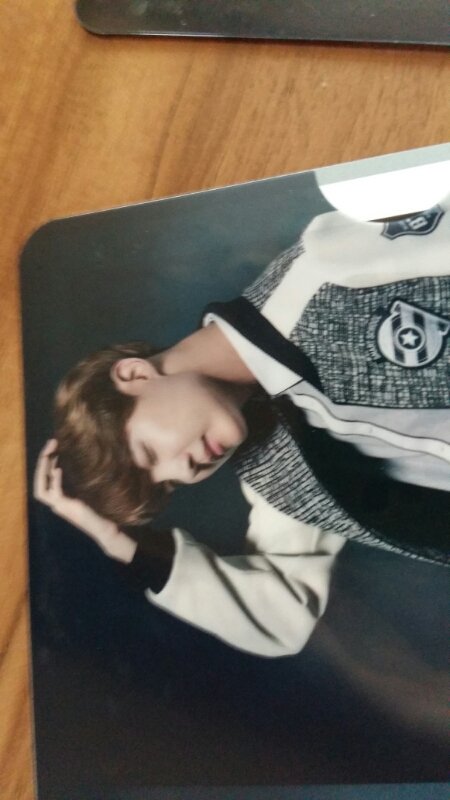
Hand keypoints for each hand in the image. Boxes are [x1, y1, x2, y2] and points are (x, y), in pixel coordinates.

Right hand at [34, 440, 136, 562]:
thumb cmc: (100, 510)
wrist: (106, 528)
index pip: (44, 479)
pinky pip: (54, 494)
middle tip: (51, 443)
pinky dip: (55, 481)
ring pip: (40, 490)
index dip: (46, 463)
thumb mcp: (87, 491)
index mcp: (60, 498)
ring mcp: (60, 507)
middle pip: (39, 482)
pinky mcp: (67, 508)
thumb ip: (79, 480)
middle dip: (42, 461)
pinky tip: (59, 469)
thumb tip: (81, 461)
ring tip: (50, 452)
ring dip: (43, 469)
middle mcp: (56, 503)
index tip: (54, 446)